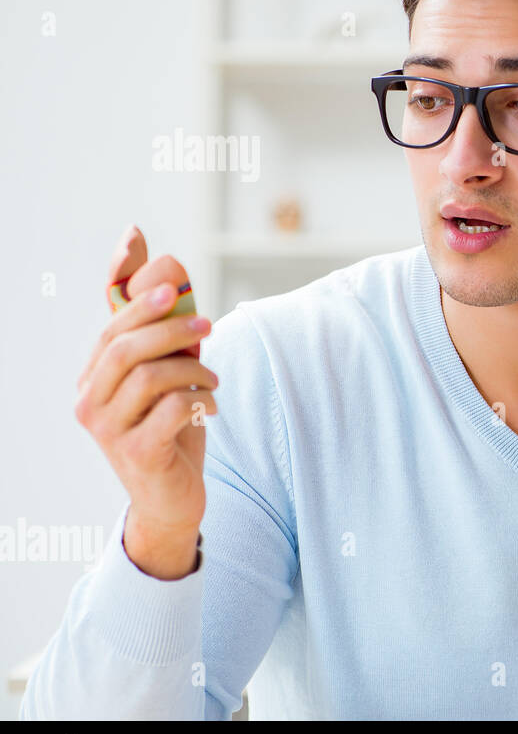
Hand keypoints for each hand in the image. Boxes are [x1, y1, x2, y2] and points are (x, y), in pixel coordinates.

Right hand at [73, 225, 217, 578]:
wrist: (173, 498)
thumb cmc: (171, 430)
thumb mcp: (172, 377)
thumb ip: (169, 334)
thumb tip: (171, 272)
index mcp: (96, 374)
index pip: (109, 320)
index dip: (123, 280)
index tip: (136, 236)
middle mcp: (91, 398)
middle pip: (125, 343)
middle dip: (169, 325)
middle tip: (208, 324)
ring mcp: (107, 428)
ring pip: (149, 375)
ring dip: (192, 370)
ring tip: (211, 380)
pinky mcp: (135, 452)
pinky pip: (170, 408)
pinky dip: (198, 400)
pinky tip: (208, 407)